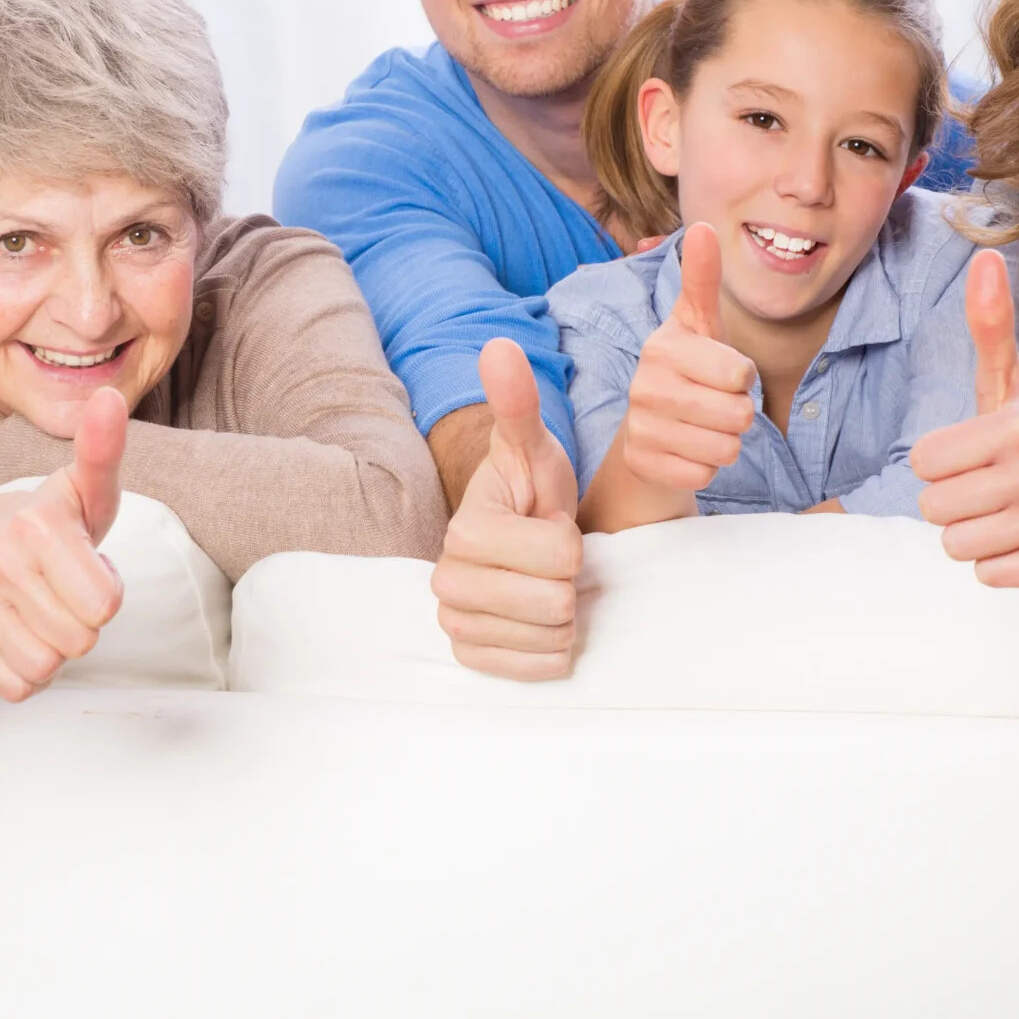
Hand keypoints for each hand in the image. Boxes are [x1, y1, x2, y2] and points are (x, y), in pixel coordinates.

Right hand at [0, 387, 127, 700]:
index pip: (104, 605)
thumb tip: (108, 398)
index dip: (106, 591)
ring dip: (54, 646)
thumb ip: (103, 450)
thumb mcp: (80, 488)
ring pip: (45, 666)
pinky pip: (15, 686)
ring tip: (45, 611)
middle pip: (79, 641)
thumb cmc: (41, 521)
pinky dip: (26, 671)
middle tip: (65, 591)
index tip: (87, 568)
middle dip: (81, 620)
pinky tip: (22, 634)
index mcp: (36, 526)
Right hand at [433, 338, 584, 679]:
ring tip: (544, 584)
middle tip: (548, 560)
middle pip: (555, 603)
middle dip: (567, 581)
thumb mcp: (532, 447)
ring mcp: (456, 624)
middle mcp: (448, 583)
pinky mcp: (473, 658)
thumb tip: (498, 349)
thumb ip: (517, 404)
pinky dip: (555, 650)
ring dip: (563, 615)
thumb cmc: (530, 491)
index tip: (548, 525)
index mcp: (465, 532)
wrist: (517, 536)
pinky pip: (542, 669)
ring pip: (551, 639)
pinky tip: (539, 620)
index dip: (570, 541)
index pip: (559, 557)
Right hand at [610, 222, 756, 498]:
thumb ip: (702, 279)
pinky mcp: (644, 465)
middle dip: (739, 415)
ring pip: (725, 449)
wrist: (647, 430)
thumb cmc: (687, 370)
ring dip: (725, 443)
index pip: (739, 374)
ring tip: (703, 427)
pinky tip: (687, 451)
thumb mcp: (698, 325)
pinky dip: (704, 467)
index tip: (723, 373)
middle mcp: (644, 386)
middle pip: (738, 415)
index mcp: (661, 347)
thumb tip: (702, 225)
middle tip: (716, 405)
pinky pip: (704, 475)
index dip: (742, 377)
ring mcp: (640, 428)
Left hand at [911, 251, 1018, 586]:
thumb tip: (983, 259)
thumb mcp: (1008, 386)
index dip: (941, 463)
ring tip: (1005, 515)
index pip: (925, 461)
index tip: (976, 456)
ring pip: (957, 545)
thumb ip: (988, 327)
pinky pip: (988, 574)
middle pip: (935, 507)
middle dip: (953, 502)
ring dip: (973, 535)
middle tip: (990, 489)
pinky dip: (998, 564)